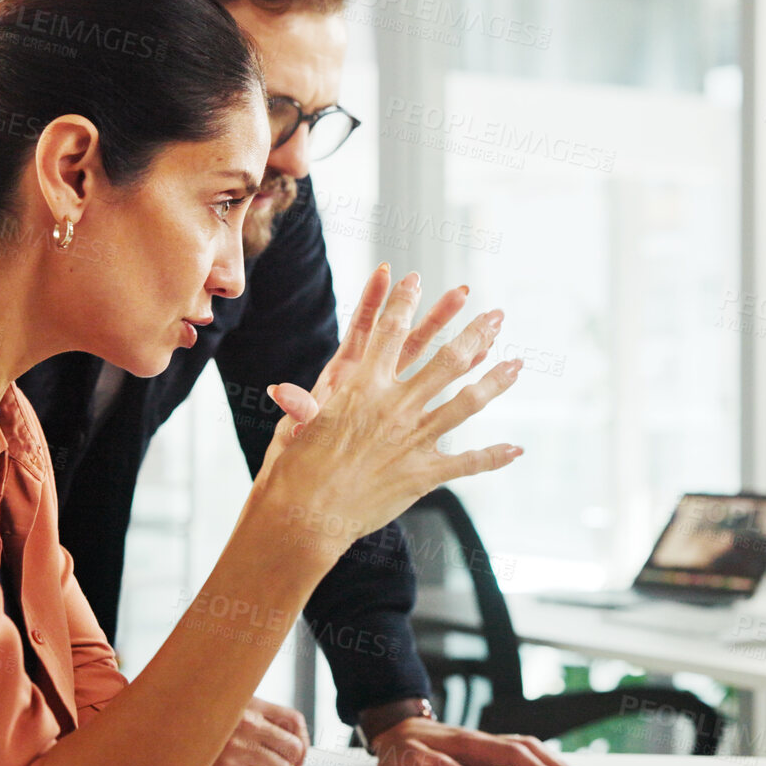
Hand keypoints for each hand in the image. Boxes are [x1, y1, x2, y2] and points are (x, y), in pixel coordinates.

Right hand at [204, 697, 309, 765]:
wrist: (165, 732)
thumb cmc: (200, 716)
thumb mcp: (232, 703)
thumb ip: (260, 714)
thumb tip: (293, 740)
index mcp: (250, 702)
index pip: (293, 720)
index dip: (304, 739)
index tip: (301, 751)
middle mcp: (247, 724)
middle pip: (292, 747)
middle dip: (292, 757)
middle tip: (284, 760)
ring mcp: (237, 749)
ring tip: (261, 765)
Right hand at [256, 266, 521, 565]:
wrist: (307, 518)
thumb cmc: (295, 471)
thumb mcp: (296, 428)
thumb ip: (304, 404)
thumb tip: (283, 391)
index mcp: (363, 388)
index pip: (389, 333)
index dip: (402, 302)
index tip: (414, 278)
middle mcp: (395, 408)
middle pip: (445, 359)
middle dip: (473, 333)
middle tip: (496, 315)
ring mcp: (414, 440)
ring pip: (466, 403)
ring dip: (495, 381)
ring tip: (517, 364)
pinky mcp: (424, 474)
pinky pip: (467, 463)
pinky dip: (492, 457)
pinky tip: (515, 450)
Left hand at [263, 275, 475, 463]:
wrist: (309, 493)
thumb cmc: (297, 461)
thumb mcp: (297, 434)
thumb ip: (300, 411)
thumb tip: (280, 393)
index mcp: (343, 379)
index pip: (361, 331)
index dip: (371, 302)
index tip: (386, 272)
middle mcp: (370, 382)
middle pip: (406, 340)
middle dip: (434, 315)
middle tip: (463, 292)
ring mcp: (389, 399)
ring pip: (425, 363)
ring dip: (455, 343)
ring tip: (484, 325)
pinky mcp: (403, 422)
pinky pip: (435, 397)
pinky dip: (459, 381)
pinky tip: (482, 364)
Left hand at [371, 718, 587, 765]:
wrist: (395, 726)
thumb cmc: (400, 744)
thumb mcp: (405, 757)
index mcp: (467, 743)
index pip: (510, 753)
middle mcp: (480, 740)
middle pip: (526, 747)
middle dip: (555, 763)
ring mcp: (483, 743)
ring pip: (525, 746)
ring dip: (550, 759)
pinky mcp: (483, 748)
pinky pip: (517, 750)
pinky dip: (537, 757)